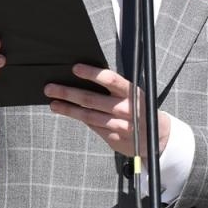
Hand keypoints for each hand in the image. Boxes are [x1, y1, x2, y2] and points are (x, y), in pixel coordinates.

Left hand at [45, 64, 170, 157]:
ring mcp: (120, 125)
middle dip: (68, 93)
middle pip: (91, 99)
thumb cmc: (140, 109)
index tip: (74, 68)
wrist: (157, 137)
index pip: (110, 80)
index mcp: (132, 92)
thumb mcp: (133, 95)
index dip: (92, 74)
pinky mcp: (114, 139)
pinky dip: (80, 118)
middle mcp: (126, 109)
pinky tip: (68, 113)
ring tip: (54, 103)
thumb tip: (86, 79)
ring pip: (88, 115)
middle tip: (50, 88)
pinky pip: (93, 126)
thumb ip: (115, 88)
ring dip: (68, 109)